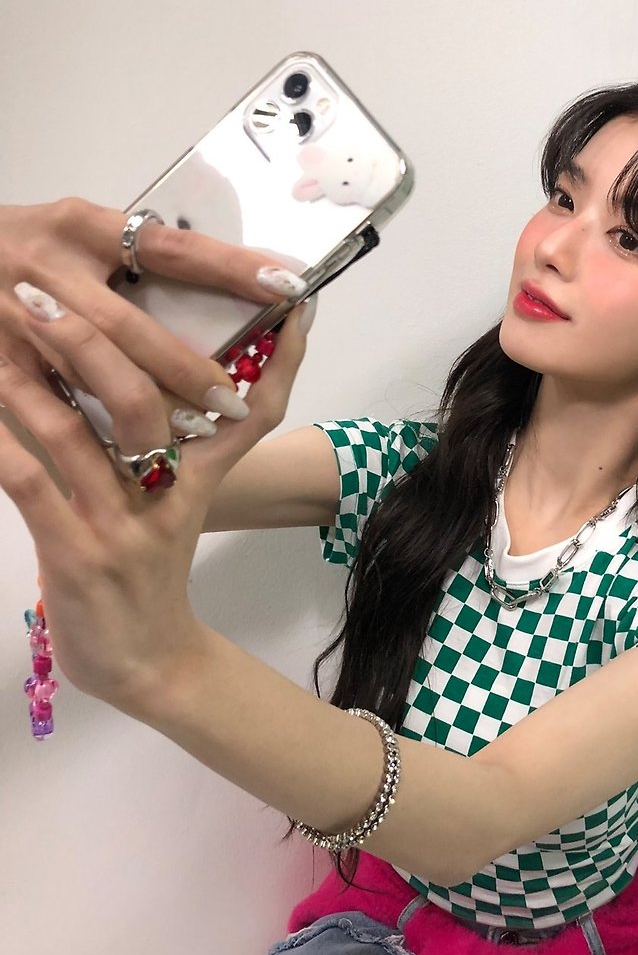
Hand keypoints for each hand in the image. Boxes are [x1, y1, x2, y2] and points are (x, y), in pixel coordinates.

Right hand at [0, 197, 306, 430]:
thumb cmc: (21, 244)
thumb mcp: (74, 231)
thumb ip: (134, 256)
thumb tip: (229, 280)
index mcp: (81, 225)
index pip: (171, 246)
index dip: (230, 267)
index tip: (287, 284)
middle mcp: (48, 265)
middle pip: (129, 328)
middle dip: (184, 370)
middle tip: (230, 401)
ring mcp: (14, 315)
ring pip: (87, 373)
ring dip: (139, 409)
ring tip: (185, 435)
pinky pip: (45, 401)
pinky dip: (86, 426)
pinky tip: (119, 447)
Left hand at [0, 274, 317, 717]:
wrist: (147, 665)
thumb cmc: (154, 577)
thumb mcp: (179, 512)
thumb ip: (168, 451)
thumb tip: (131, 381)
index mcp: (200, 481)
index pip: (254, 411)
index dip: (278, 358)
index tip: (291, 302)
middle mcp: (169, 495)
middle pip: (150, 403)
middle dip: (102, 339)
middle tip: (51, 289)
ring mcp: (123, 525)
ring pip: (80, 435)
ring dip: (35, 377)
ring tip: (4, 327)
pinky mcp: (76, 555)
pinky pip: (33, 487)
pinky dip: (3, 444)